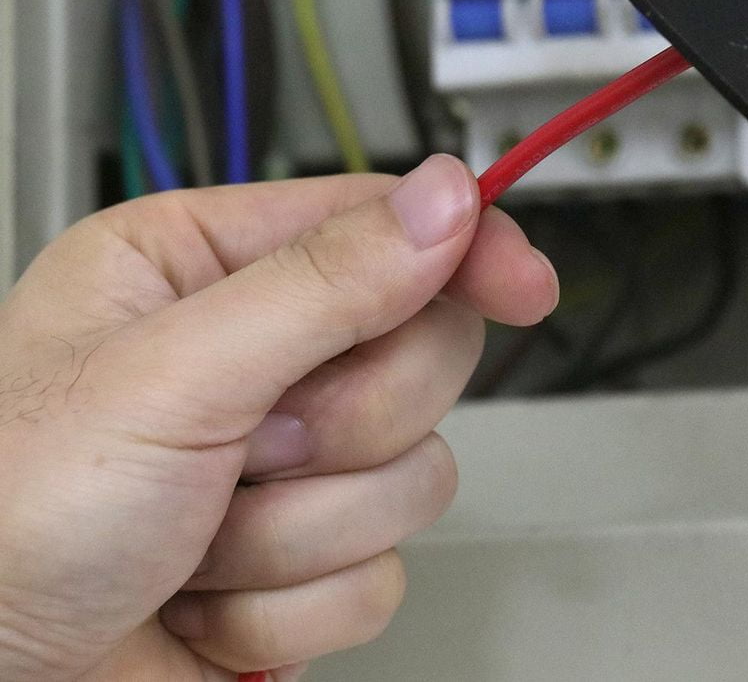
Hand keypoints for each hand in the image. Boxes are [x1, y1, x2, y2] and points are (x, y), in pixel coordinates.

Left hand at [0, 155, 557, 680]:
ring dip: (300, 530)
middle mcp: (249, 357)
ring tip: (195, 543)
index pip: (385, 226)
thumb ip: (324, 283)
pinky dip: (288, 607)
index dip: (465, 251)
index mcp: (203, 267)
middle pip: (419, 351)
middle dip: (343, 422)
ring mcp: (278, 468)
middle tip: (253, 447)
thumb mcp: (166, 377)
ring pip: (413, 472)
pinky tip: (199, 609)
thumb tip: (447, 198)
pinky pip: (378, 576)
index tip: (524, 285)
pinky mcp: (295, 567)